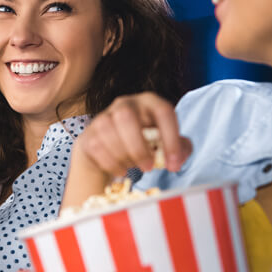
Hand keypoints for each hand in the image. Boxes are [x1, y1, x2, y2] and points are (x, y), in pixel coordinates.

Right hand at [74, 92, 191, 175]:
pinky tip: (122, 170)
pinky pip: (97, 147)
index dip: (171, 139)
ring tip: (135, 167)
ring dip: (124, 156)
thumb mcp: (165, 142)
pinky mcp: (90, 133)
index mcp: (149, 102)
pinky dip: (112, 164)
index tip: (174, 165)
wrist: (111, 146)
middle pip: (127, 117)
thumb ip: (180, 148)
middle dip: (139, 147)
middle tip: (150, 167)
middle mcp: (125, 103)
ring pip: (108, 131)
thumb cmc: (144, 142)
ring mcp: (104, 116)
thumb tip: (178, 157)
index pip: (163, 112)